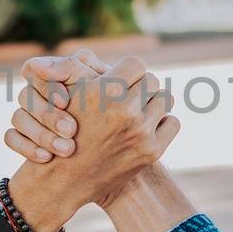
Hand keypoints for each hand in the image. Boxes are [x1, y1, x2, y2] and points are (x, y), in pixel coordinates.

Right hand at [4, 48, 109, 162]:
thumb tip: (54, 61)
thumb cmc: (115, 109)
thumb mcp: (104, 89)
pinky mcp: (23, 136)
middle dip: (48, 114)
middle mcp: (38, 91)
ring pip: (18, 117)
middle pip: (25, 95)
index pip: (34, 68)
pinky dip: (26, 147)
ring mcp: (28, 115)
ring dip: (40, 133)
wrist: (116, 147)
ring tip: (67, 150)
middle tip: (71, 130)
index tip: (66, 101)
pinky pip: (10, 137)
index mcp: (55, 74)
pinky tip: (46, 158)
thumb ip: (82, 71)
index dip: (47, 84)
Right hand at [5, 55, 179, 227]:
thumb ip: (81, 68)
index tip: (121, 80)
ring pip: (164, 99)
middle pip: (152, 81)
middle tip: (129, 96)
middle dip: (140, 87)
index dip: (128, 71)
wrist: (64, 179)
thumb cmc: (61, 130)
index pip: (136, 64)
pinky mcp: (151, 152)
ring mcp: (140, 132)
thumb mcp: (67, 95)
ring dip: (153, 103)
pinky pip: (172, 123)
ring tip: (138, 110)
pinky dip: (162, 123)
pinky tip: (146, 127)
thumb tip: (88, 51)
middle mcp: (124, 110)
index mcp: (104, 90)